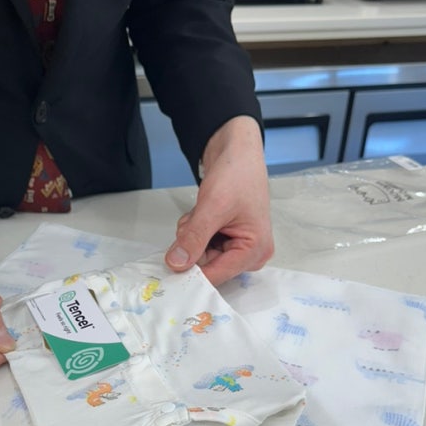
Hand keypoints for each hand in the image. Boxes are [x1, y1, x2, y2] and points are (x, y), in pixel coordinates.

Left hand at [165, 116, 273, 285]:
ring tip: (200, 212)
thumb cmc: (237, 173)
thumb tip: (176, 264)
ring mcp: (237, 246)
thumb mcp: (213, 207)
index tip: (170, 266)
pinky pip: (200, 245)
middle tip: (193, 221)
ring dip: (191, 236)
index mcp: (255, 251)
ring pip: (199, 256)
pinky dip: (194, 231)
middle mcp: (250, 254)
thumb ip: (194, 237)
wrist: (236, 150)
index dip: (191, 272)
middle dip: (192, 245)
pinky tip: (201, 213)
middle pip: (207, 267)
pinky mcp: (226, 238)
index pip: (216, 275)